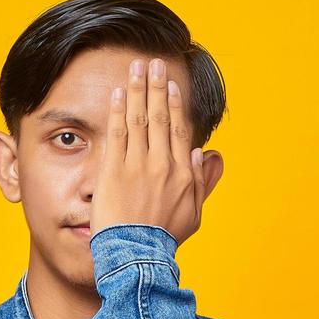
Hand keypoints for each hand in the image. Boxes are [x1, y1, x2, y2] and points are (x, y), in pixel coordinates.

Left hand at [91, 56, 207, 245]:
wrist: (138, 255)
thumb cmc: (164, 240)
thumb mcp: (194, 214)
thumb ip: (201, 182)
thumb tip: (203, 153)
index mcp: (183, 173)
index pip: (180, 129)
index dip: (176, 104)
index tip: (172, 85)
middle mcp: (163, 163)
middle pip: (160, 116)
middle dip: (157, 86)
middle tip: (154, 63)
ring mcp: (138, 165)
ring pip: (139, 118)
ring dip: (137, 89)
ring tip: (136, 67)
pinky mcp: (114, 170)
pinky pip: (118, 132)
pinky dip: (118, 110)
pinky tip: (117, 92)